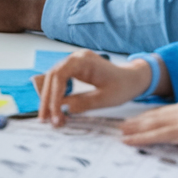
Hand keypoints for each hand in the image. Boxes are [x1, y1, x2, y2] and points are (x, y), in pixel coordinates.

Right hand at [34, 50, 151, 126]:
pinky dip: (56, 94)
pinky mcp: (75, 69)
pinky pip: (60, 80)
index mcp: (84, 61)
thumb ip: (83, 103)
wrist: (133, 79)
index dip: (53, 97)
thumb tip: (63, 110)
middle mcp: (76, 58)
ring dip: (49, 98)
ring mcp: (74, 62)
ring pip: (54, 79)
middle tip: (44, 119)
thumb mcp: (105, 99)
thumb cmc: (123, 87)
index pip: (59, 76)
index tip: (54, 115)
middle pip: (53, 77)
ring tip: (48, 117)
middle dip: (47, 99)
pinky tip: (56, 107)